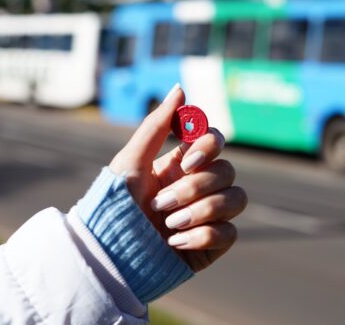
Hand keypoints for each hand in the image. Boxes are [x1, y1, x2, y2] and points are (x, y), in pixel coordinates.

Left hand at [109, 84, 246, 271]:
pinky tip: (175, 242)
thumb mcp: (130, 161)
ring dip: (202, 210)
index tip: (187, 158)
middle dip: (195, 187)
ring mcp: (209, 214)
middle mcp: (199, 185)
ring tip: (168, 223)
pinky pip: (230, 232)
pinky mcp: (212, 242)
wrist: (108, 254)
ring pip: (237, 198)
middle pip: (227, 171)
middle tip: (161, 203)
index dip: (209, 145)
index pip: (215, 141)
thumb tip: (180, 89)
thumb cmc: (113, 205)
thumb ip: (156, 125)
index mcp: (181, 164)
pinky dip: (203, 236)